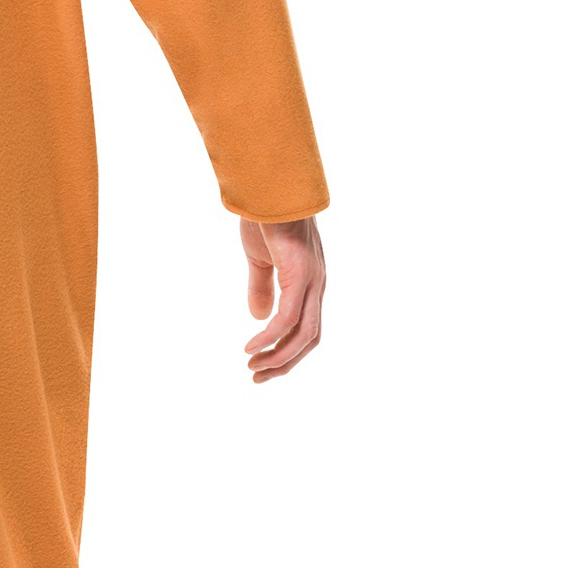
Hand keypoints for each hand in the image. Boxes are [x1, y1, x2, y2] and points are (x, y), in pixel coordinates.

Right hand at [240, 217, 324, 382]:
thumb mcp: (261, 259)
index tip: (261, 362)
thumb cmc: (265, 218)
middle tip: (258, 377)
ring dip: (279, 356)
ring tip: (254, 367)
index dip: (286, 349)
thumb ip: (262, 287)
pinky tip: (251, 346)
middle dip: (285, 362)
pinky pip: (288, 318)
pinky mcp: (299, 275)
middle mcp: (316, 285)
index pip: (306, 328)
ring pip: (304, 334)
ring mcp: (311, 281)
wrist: (269, 189)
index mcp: (309, 282)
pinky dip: (271, 337)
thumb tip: (259, 319)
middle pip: (310, 338)